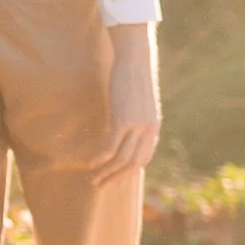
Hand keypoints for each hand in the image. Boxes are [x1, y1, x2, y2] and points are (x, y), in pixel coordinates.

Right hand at [94, 21, 161, 183]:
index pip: (145, 157)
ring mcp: (137, 126)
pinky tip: (91, 164)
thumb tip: (124, 125)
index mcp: (154, 126)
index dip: (131, 171)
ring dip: (107, 174)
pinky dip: (100, 159)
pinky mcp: (123, 120)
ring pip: (122, 159)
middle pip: (134, 164)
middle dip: (118, 178)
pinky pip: (110, 147)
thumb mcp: (139, 100)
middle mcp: (148, 130)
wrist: (136, 58)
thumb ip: (136, 116)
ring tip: (94, 181)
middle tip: (103, 186)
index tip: (118, 179)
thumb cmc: (135, 75)